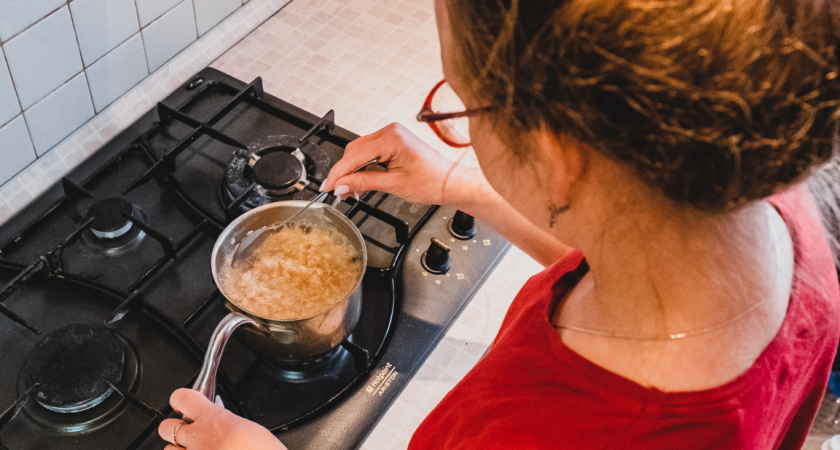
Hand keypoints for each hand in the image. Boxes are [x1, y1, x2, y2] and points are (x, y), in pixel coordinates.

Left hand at [158, 389, 286, 449]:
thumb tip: (219, 416)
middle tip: (191, 432)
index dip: (183, 401)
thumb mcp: (248, 428)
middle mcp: (196, 437)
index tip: (189, 404)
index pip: (181, 397)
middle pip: (165, 426)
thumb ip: (226, 421)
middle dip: (175, 429)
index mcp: (212, 418)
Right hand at [320, 123, 465, 205]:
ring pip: (360, 151)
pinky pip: (370, 152)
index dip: (339, 173)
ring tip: (350, 192)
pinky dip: (362, 167)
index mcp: (392, 139)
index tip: (328, 187)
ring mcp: (392, 135)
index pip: (354, 155)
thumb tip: (341, 185)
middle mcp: (391, 132)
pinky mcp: (393, 141)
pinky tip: (360, 182)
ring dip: (353, 171)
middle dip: (345, 173)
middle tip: (339, 193)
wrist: (450, 182)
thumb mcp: (394, 185)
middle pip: (354, 151)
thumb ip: (364, 183)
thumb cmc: (432, 181)